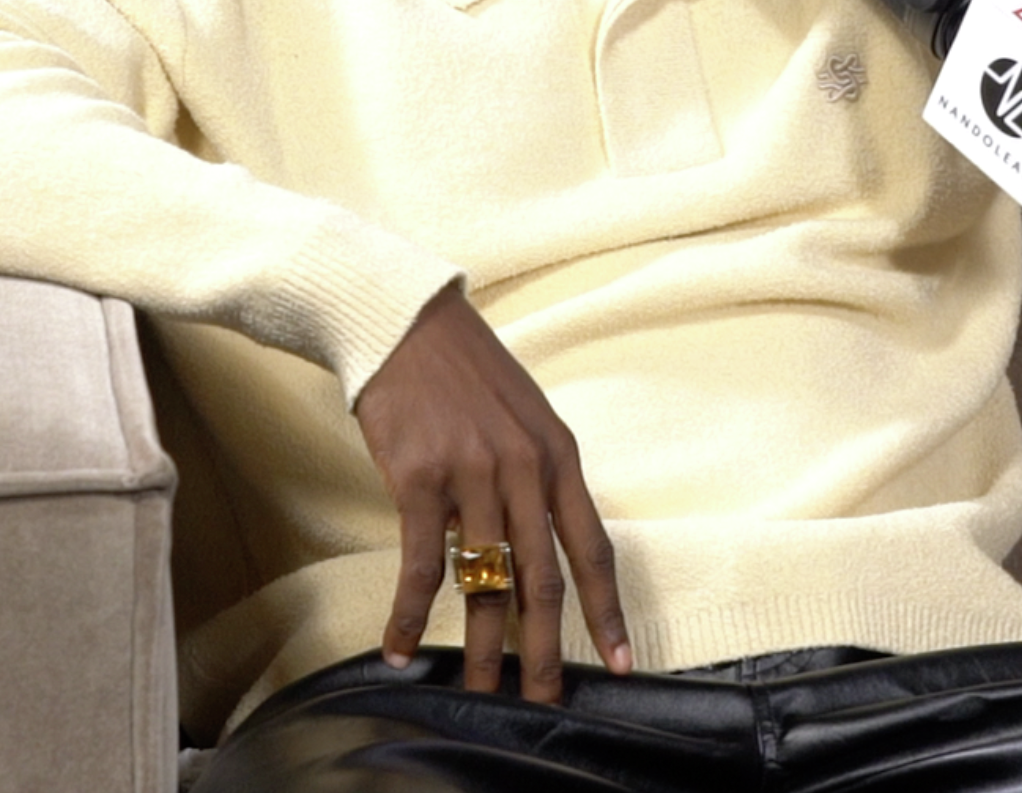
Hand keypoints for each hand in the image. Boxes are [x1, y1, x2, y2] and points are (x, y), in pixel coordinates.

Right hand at [353, 285, 629, 701]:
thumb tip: (536, 543)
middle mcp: (524, 470)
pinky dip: (411, 615)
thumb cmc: (463, 372)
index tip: (619, 662)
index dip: (607, 612)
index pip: (592, 549)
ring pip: (485, 582)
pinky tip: (402, 649)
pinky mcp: (419, 479)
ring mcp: (473, 474)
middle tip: (547, 700)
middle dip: (547, 651)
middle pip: (544, 581)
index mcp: (559, 456)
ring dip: (483, 647)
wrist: (404, 322)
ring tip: (483, 694)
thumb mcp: (523, 417)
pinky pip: (423, 565)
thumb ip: (536, 478)